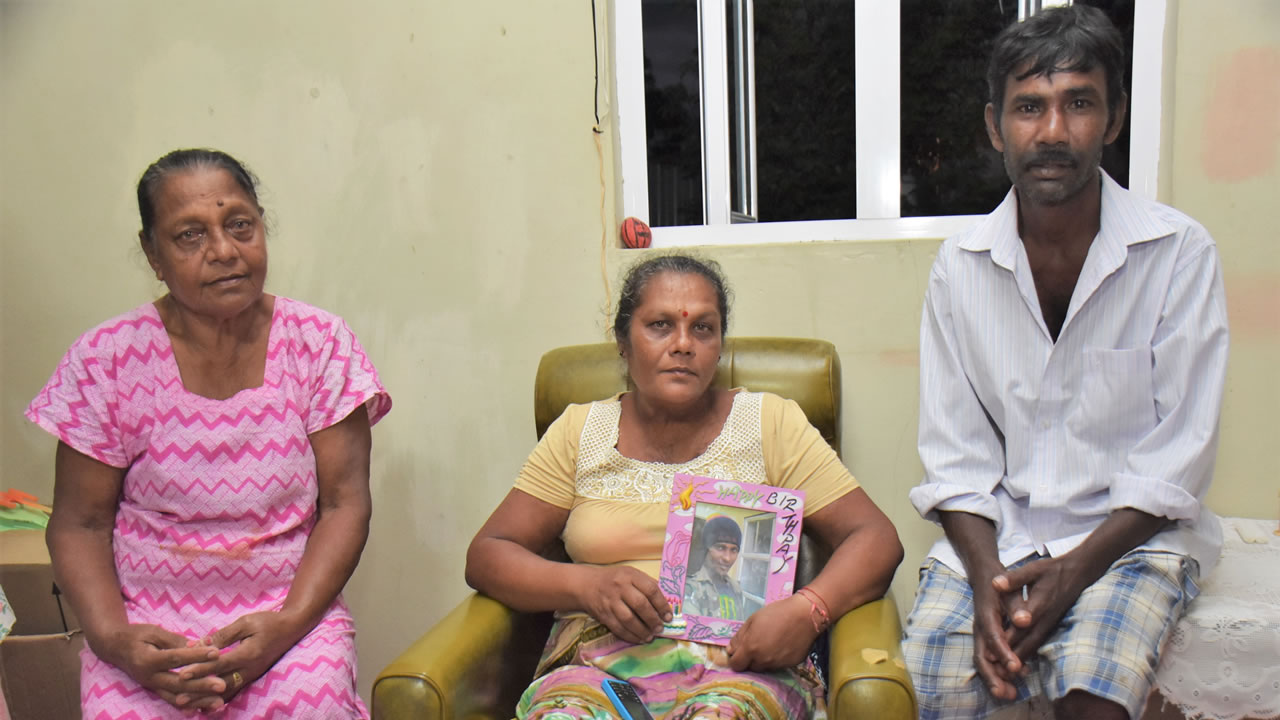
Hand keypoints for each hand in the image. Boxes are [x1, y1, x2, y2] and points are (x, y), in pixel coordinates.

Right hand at [97, 623, 227, 710]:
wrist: (115, 648)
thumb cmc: (136, 636)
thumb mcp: (154, 632)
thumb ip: (175, 640)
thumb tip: (197, 645)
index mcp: (148, 659)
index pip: (175, 658)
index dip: (196, 656)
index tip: (216, 652)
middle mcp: (149, 677)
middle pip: (178, 684)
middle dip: (201, 686)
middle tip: (221, 685)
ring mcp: (152, 686)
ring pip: (176, 697)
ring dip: (198, 701)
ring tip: (219, 703)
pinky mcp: (155, 690)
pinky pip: (172, 701)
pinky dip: (187, 706)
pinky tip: (201, 710)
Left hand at [177, 611, 306, 703]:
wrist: (292, 629)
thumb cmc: (268, 622)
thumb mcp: (246, 622)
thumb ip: (223, 635)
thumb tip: (200, 644)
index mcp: (248, 654)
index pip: (220, 664)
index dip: (200, 669)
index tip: (181, 674)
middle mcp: (250, 669)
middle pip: (220, 684)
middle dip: (199, 691)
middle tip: (178, 698)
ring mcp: (251, 676)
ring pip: (225, 692)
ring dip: (205, 699)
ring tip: (187, 705)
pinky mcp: (250, 678)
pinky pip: (232, 692)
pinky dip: (217, 699)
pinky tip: (203, 704)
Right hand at [576, 565, 671, 644]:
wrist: (586, 584)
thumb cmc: (615, 579)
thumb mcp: (631, 574)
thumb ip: (647, 585)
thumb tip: (667, 601)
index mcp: (630, 576)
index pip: (650, 589)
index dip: (662, 604)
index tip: (668, 616)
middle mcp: (620, 587)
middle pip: (640, 605)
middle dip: (653, 619)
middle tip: (660, 628)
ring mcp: (610, 602)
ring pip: (628, 619)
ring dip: (642, 630)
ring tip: (650, 636)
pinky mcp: (603, 615)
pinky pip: (618, 628)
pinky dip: (630, 636)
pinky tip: (639, 639)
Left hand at [726, 594, 818, 672]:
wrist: (804, 616)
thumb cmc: (776, 613)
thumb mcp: (753, 620)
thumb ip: (739, 637)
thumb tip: (730, 650)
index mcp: (751, 648)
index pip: (736, 665)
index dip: (735, 659)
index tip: (739, 652)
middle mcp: (763, 660)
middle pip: (750, 667)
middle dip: (749, 659)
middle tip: (756, 645)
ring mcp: (777, 664)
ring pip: (764, 667)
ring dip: (762, 660)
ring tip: (770, 644)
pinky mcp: (789, 665)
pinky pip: (777, 666)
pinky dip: (776, 659)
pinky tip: (781, 646)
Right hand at [970, 583, 1023, 700]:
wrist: (984, 575)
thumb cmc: (1000, 582)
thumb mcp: (1010, 590)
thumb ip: (1017, 606)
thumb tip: (1024, 621)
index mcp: (986, 616)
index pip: (993, 638)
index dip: (1003, 654)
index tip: (1016, 667)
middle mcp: (980, 628)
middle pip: (981, 657)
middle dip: (993, 677)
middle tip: (1007, 693)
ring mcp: (980, 635)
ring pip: (983, 662)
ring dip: (994, 679)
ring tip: (1009, 695)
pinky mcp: (984, 639)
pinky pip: (987, 660)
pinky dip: (996, 673)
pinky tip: (1012, 681)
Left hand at [993, 556, 1081, 662]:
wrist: (1078, 574)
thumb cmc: (1053, 571)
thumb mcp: (1033, 569)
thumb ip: (1014, 578)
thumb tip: (994, 583)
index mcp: (1039, 604)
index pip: (1022, 624)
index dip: (1007, 638)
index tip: (996, 648)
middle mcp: (1045, 619)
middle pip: (1026, 641)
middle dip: (1011, 656)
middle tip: (995, 671)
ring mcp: (1048, 625)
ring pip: (1032, 646)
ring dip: (1018, 660)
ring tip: (1002, 674)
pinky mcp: (1049, 628)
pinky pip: (1036, 644)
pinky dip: (1026, 655)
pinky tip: (1015, 665)